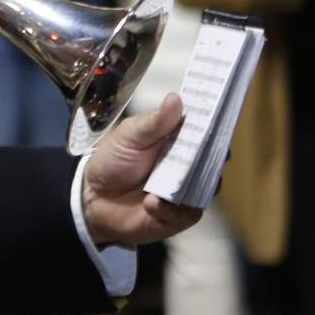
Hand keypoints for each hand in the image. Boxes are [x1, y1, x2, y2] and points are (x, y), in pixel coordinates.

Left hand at [82, 94, 202, 246]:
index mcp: (178, 141)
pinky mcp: (178, 216)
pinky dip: (171, 210)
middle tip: (200, 156)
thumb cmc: (112, 161)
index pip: (206, 131)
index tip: (221, 120)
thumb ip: (154, 122)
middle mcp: (188, 165)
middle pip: (213, 160)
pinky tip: (150, 203)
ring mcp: (185, 191)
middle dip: (211, 158)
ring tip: (168, 184)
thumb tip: (176, 98)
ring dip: (191, 186)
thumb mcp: (130, 136)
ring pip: (206, 188)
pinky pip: (187, 213)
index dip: (216, 126)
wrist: (93, 198)